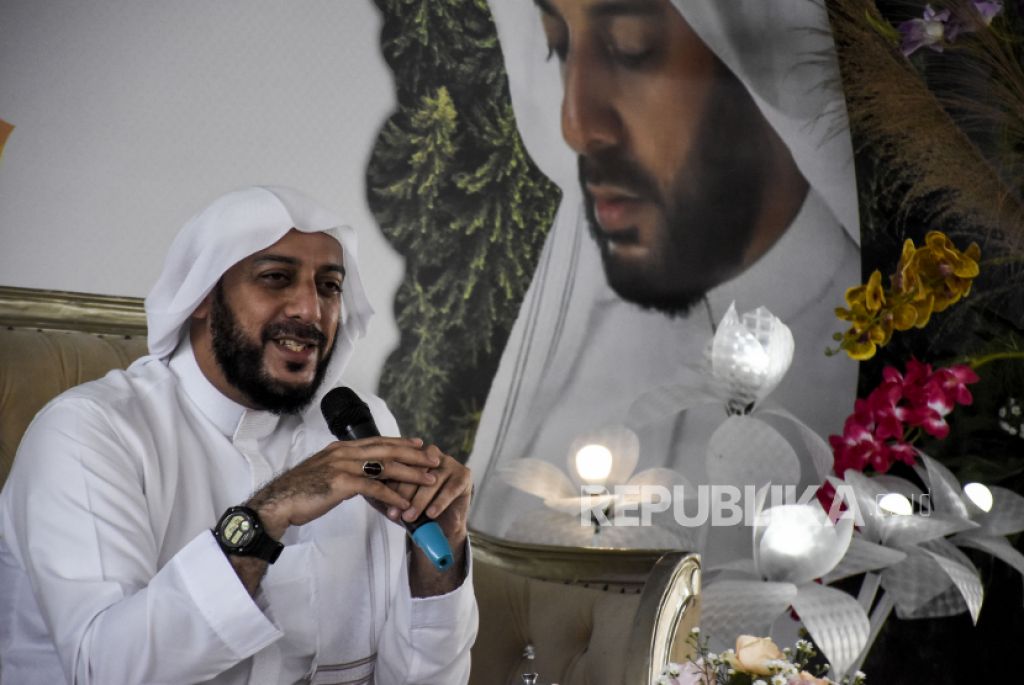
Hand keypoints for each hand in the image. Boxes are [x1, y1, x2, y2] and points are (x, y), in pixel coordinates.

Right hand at [246, 437, 440, 540]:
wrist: (278, 502)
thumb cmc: (301, 492)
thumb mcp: (327, 475)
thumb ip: (346, 472)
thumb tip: (361, 479)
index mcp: (341, 448)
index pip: (378, 441)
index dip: (401, 442)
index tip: (421, 444)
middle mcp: (344, 451)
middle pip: (387, 449)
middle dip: (414, 454)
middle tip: (435, 459)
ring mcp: (343, 465)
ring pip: (386, 466)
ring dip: (411, 474)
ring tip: (429, 480)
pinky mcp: (341, 482)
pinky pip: (374, 488)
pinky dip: (392, 496)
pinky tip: (405, 504)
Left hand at [384, 450, 472, 595]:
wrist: (442, 526)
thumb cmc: (416, 509)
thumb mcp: (397, 499)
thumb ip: (383, 492)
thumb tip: (362, 490)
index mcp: (412, 454)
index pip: (399, 463)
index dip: (388, 482)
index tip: (377, 499)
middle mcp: (430, 454)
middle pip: (414, 470)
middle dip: (403, 493)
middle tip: (394, 512)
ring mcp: (448, 462)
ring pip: (431, 480)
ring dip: (420, 500)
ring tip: (410, 517)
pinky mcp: (464, 474)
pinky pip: (450, 488)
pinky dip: (440, 502)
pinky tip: (431, 514)